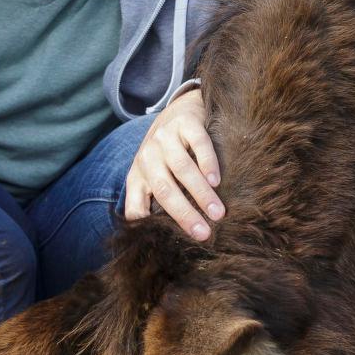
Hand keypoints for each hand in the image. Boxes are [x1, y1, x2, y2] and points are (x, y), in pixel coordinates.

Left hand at [125, 86, 224, 239]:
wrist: (179, 110)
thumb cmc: (165, 154)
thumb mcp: (150, 177)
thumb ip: (148, 203)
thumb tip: (156, 240)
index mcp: (136, 176)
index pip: (136, 206)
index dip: (148, 226)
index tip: (169, 244)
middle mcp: (148, 156)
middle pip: (164, 189)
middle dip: (184, 214)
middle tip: (204, 233)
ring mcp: (165, 137)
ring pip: (182, 168)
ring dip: (201, 193)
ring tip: (217, 212)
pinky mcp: (185, 123)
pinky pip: (198, 144)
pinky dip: (207, 163)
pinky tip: (216, 180)